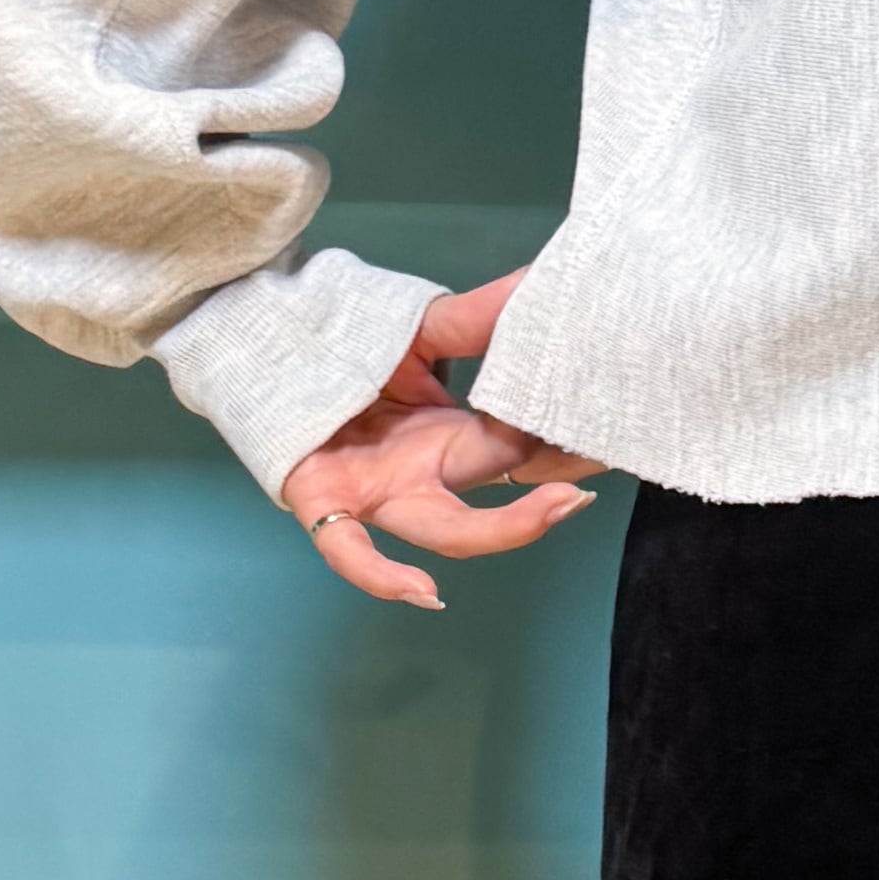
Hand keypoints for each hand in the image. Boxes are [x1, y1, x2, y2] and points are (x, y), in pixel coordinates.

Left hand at [277, 272, 606, 610]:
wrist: (263, 344)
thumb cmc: (342, 344)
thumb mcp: (418, 327)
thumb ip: (477, 318)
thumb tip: (542, 284)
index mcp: (453, 438)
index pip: (524, 446)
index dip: (566, 437)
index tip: (615, 419)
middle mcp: (425, 474)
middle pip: (503, 492)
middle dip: (557, 485)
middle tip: (606, 457)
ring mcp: (380, 493)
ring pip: (450, 531)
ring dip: (508, 527)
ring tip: (560, 504)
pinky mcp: (323, 502)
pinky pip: (354, 553)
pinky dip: (386, 577)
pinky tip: (426, 595)